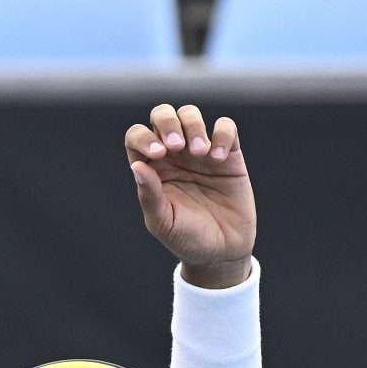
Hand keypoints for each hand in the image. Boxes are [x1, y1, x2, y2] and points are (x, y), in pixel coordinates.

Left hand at [127, 104, 256, 287]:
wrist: (221, 252)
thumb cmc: (186, 239)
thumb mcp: (163, 222)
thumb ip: (149, 195)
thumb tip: (137, 166)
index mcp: (152, 168)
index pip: (137, 137)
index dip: (143, 137)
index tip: (157, 155)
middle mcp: (173, 155)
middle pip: (162, 116)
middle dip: (167, 122)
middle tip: (177, 147)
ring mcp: (200, 152)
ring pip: (191, 115)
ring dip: (194, 125)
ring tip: (201, 153)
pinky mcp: (229, 155)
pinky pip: (226, 128)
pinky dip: (222, 134)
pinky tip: (218, 157)